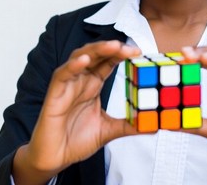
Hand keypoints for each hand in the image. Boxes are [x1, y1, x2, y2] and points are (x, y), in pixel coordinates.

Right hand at [13, 40, 140, 183]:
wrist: (55, 159)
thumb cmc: (76, 140)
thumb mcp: (108, 130)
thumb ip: (129, 125)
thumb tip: (153, 126)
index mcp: (94, 84)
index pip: (108, 62)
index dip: (121, 54)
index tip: (138, 52)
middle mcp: (81, 80)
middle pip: (96, 55)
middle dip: (112, 48)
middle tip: (129, 48)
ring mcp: (68, 85)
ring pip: (79, 58)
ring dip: (96, 50)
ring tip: (113, 46)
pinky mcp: (54, 94)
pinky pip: (62, 75)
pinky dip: (72, 66)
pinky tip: (84, 61)